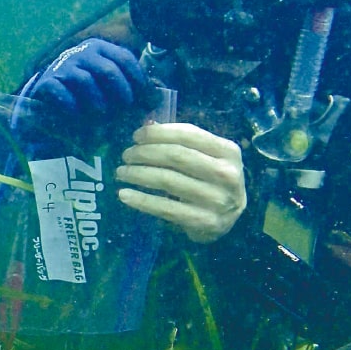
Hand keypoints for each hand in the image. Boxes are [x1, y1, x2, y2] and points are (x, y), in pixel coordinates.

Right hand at [20, 39, 153, 127]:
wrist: (50, 97)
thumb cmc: (87, 92)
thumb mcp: (109, 83)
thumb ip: (130, 86)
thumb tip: (157, 97)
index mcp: (101, 47)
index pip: (124, 58)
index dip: (137, 79)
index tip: (144, 99)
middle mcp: (82, 52)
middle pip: (108, 70)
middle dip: (120, 92)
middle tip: (125, 107)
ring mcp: (63, 65)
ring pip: (85, 81)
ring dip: (97, 101)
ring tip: (102, 114)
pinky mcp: (46, 81)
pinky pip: (61, 91)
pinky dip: (71, 105)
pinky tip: (77, 115)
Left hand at [114, 123, 245, 242]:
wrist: (229, 219)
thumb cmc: (211, 180)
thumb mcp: (205, 156)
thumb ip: (181, 141)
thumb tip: (147, 127)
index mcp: (229, 151)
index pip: (189, 134)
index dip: (158, 133)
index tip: (136, 136)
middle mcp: (227, 174)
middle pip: (176, 156)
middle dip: (145, 153)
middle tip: (126, 155)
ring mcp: (217, 200)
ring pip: (168, 181)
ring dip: (138, 174)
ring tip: (122, 172)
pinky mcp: (204, 222)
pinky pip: (165, 208)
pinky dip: (141, 200)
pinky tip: (124, 194)